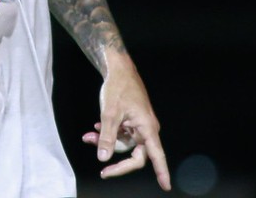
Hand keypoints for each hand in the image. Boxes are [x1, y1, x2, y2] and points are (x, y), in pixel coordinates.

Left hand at [84, 58, 171, 190]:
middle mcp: (146, 129)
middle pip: (135, 155)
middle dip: (116, 159)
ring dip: (107, 142)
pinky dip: (109, 134)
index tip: (166, 186)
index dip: (162, 171)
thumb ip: (106, 137)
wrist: (118, 69)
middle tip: (102, 171)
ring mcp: (139, 125)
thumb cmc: (118, 88)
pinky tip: (95, 128)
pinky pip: (121, 135)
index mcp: (147, 127)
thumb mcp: (109, 114)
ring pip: (124, 144)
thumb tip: (103, 158)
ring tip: (89, 135)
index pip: (156, 155)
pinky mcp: (132, 121)